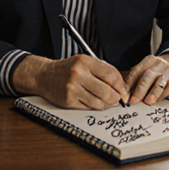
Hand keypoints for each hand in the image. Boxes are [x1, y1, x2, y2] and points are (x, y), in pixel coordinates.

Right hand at [13, 54, 127, 109]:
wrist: (44, 76)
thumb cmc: (68, 69)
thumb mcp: (84, 62)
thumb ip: (103, 71)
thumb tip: (122, 88)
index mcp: (85, 62)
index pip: (111, 75)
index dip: (121, 85)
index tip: (124, 91)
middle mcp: (78, 74)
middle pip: (107, 91)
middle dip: (115, 98)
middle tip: (116, 98)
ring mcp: (72, 89)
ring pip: (99, 103)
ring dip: (106, 104)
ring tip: (104, 100)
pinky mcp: (68, 101)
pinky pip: (89, 108)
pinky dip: (94, 106)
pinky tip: (93, 101)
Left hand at [124, 53, 168, 105]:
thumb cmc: (158, 71)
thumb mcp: (146, 69)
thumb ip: (134, 80)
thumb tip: (123, 96)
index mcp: (149, 61)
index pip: (137, 73)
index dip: (130, 86)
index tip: (126, 98)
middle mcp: (161, 65)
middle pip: (149, 77)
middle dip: (141, 90)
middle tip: (135, 101)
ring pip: (164, 84)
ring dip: (156, 94)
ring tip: (150, 102)